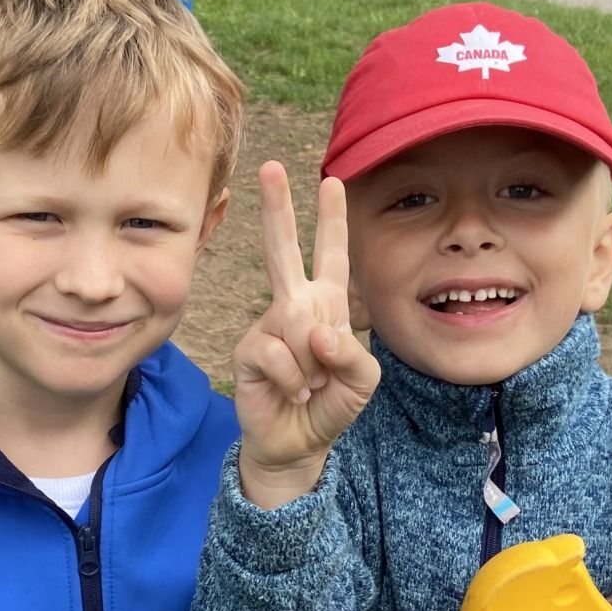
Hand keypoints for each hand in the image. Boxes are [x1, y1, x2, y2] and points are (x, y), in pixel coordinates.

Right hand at [233, 162, 378, 508]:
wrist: (297, 444)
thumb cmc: (331, 406)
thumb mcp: (362, 382)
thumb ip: (352, 355)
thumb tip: (316, 333)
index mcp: (327, 305)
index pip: (332, 256)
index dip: (332, 221)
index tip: (331, 180)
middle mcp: (294, 306)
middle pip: (284, 250)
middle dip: (277, 208)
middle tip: (269, 166)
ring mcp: (268, 326)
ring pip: (295, 327)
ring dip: (312, 367)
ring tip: (310, 386)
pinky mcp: (249, 350)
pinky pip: (277, 353)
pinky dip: (293, 380)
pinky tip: (291, 393)